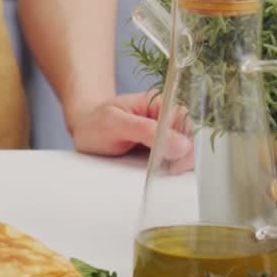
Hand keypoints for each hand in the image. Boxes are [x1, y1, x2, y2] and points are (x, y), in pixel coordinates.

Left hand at [67, 92, 193, 168]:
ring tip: (161, 172)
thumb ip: (146, 131)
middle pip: (193, 139)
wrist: (83, 128)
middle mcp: (167, 117)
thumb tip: (183, 145)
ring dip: (180, 165)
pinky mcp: (162, 148)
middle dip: (185, 158)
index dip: (188, 144)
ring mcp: (166, 133)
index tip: (175, 163)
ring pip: (188, 151)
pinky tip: (162, 173)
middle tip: (166, 171)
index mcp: (159, 103)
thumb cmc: (95, 122)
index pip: (188, 123)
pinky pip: (177, 159)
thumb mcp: (114, 124)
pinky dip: (173, 168)